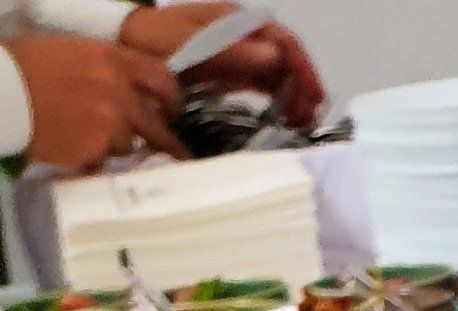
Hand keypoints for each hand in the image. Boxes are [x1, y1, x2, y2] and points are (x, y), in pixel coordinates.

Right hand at [8, 32, 182, 169]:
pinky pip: (104, 160)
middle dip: (162, 139)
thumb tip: (136, 92)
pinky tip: (72, 145)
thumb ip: (110, 69)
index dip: (172, 100)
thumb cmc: (30, 66)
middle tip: (166, 149)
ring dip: (114, 144)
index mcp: (112, 59)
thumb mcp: (75, 52)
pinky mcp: (94, 150)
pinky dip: (92, 157)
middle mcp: (117, 92)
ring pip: (129, 144)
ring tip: (86, 133)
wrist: (2, 92)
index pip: (163, 80)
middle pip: (156, 124)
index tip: (172, 112)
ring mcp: (108, 124)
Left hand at [119, 4, 322, 126]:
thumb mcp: (193, 43)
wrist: (125, 44)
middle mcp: (242, 35)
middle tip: (310, 115)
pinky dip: (277, 100)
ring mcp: (237, 54)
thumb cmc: (155, 40)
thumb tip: (275, 56)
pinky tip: (285, 118)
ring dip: (293, 95)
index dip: (301, 65)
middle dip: (302, 84)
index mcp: (236, 20)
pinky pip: (262, 85)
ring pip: (277, 73)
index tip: (311, 93)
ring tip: (301, 121)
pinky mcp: (230, 73)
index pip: (281, 39)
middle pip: (284, 58)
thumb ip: (233, 51)